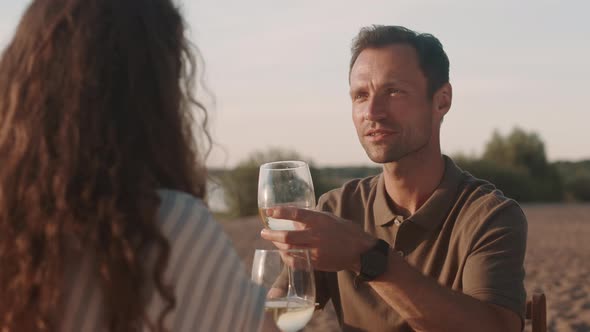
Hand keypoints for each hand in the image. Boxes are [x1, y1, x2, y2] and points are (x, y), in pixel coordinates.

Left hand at [260, 206, 375, 271]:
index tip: (268, 211)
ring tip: (272, 242)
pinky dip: (287, 258)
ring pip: (290, 249)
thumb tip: (294, 219)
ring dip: (278, 246)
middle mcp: (316, 235)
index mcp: (320, 221)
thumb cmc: (345, 231)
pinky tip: (283, 254)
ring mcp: (316, 251)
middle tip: (263, 232)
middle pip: (288, 235)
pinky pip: (296, 262)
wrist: (360, 251)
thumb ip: (312, 218)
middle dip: (272, 234)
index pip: (296, 214)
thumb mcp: (329, 218)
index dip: (280, 212)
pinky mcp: (317, 264)